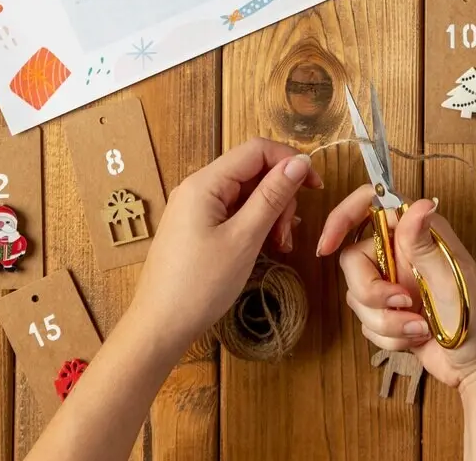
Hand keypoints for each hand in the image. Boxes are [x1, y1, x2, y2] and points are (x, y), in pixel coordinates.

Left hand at [127, 138, 321, 351]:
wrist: (160, 327)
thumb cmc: (200, 285)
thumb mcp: (244, 239)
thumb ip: (272, 197)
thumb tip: (299, 162)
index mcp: (205, 183)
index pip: (256, 150)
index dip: (290, 162)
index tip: (316, 187)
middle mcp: (197, 188)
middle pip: (252, 171)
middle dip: (279, 195)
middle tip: (289, 233)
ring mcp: (195, 208)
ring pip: (245, 194)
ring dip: (270, 213)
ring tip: (280, 245)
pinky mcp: (196, 227)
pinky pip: (233, 213)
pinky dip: (254, 224)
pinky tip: (267, 246)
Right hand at [317, 189, 475, 397]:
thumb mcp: (450, 281)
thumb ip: (424, 244)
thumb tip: (420, 203)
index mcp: (420, 233)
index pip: (370, 206)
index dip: (342, 218)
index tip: (327, 245)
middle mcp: (404, 253)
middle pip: (353, 260)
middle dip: (371, 291)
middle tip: (402, 304)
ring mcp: (396, 283)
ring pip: (358, 295)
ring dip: (384, 320)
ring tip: (420, 328)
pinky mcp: (390, 312)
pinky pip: (366, 320)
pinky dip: (388, 335)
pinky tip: (417, 338)